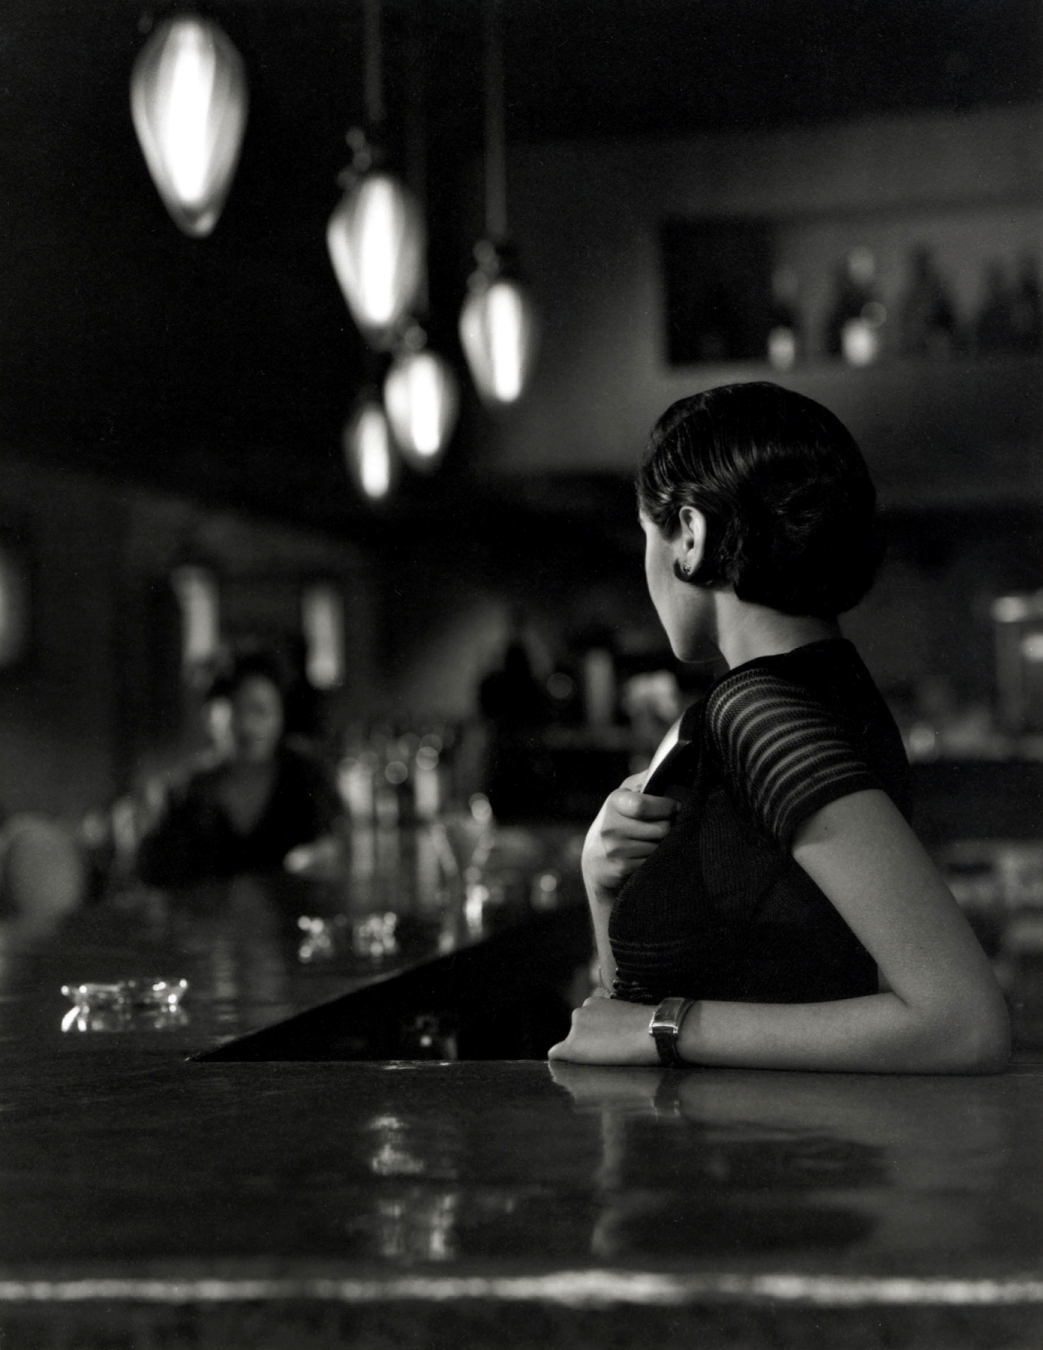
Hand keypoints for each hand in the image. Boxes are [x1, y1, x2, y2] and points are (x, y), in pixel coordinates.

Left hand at [548, 994, 658, 1064]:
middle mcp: (579, 1012)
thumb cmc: (646, 1026)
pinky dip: (561, 1061)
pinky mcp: (573, 1046)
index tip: (607, 1044)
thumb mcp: (625, 1015)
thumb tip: (612, 1033)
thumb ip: (611, 1021)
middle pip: (577, 1034)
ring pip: (571, 1045)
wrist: (650, 1032)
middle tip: (608, 1053)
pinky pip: (557, 1054)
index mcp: (593, 1002)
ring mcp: (575, 1028)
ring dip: (582, 1052)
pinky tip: (569, 1068)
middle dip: (587, 1042)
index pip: (585, 1022)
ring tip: (604, 1060)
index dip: (594, 1035)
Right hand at [582, 773, 677, 900]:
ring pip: (659, 847)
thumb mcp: (625, 795)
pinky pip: (652, 863)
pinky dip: (654, 859)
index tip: (676, 807)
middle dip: (669, 827)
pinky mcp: (620, 869)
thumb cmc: (617, 820)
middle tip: (665, 825)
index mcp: (614, 802)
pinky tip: (644, 854)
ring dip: (662, 844)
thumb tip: (667, 765)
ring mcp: (614, 849)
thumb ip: (645, 781)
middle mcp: (610, 826)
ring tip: (651, 840)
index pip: (644, 805)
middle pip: (661, 828)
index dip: (667, 806)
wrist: (595, 859)